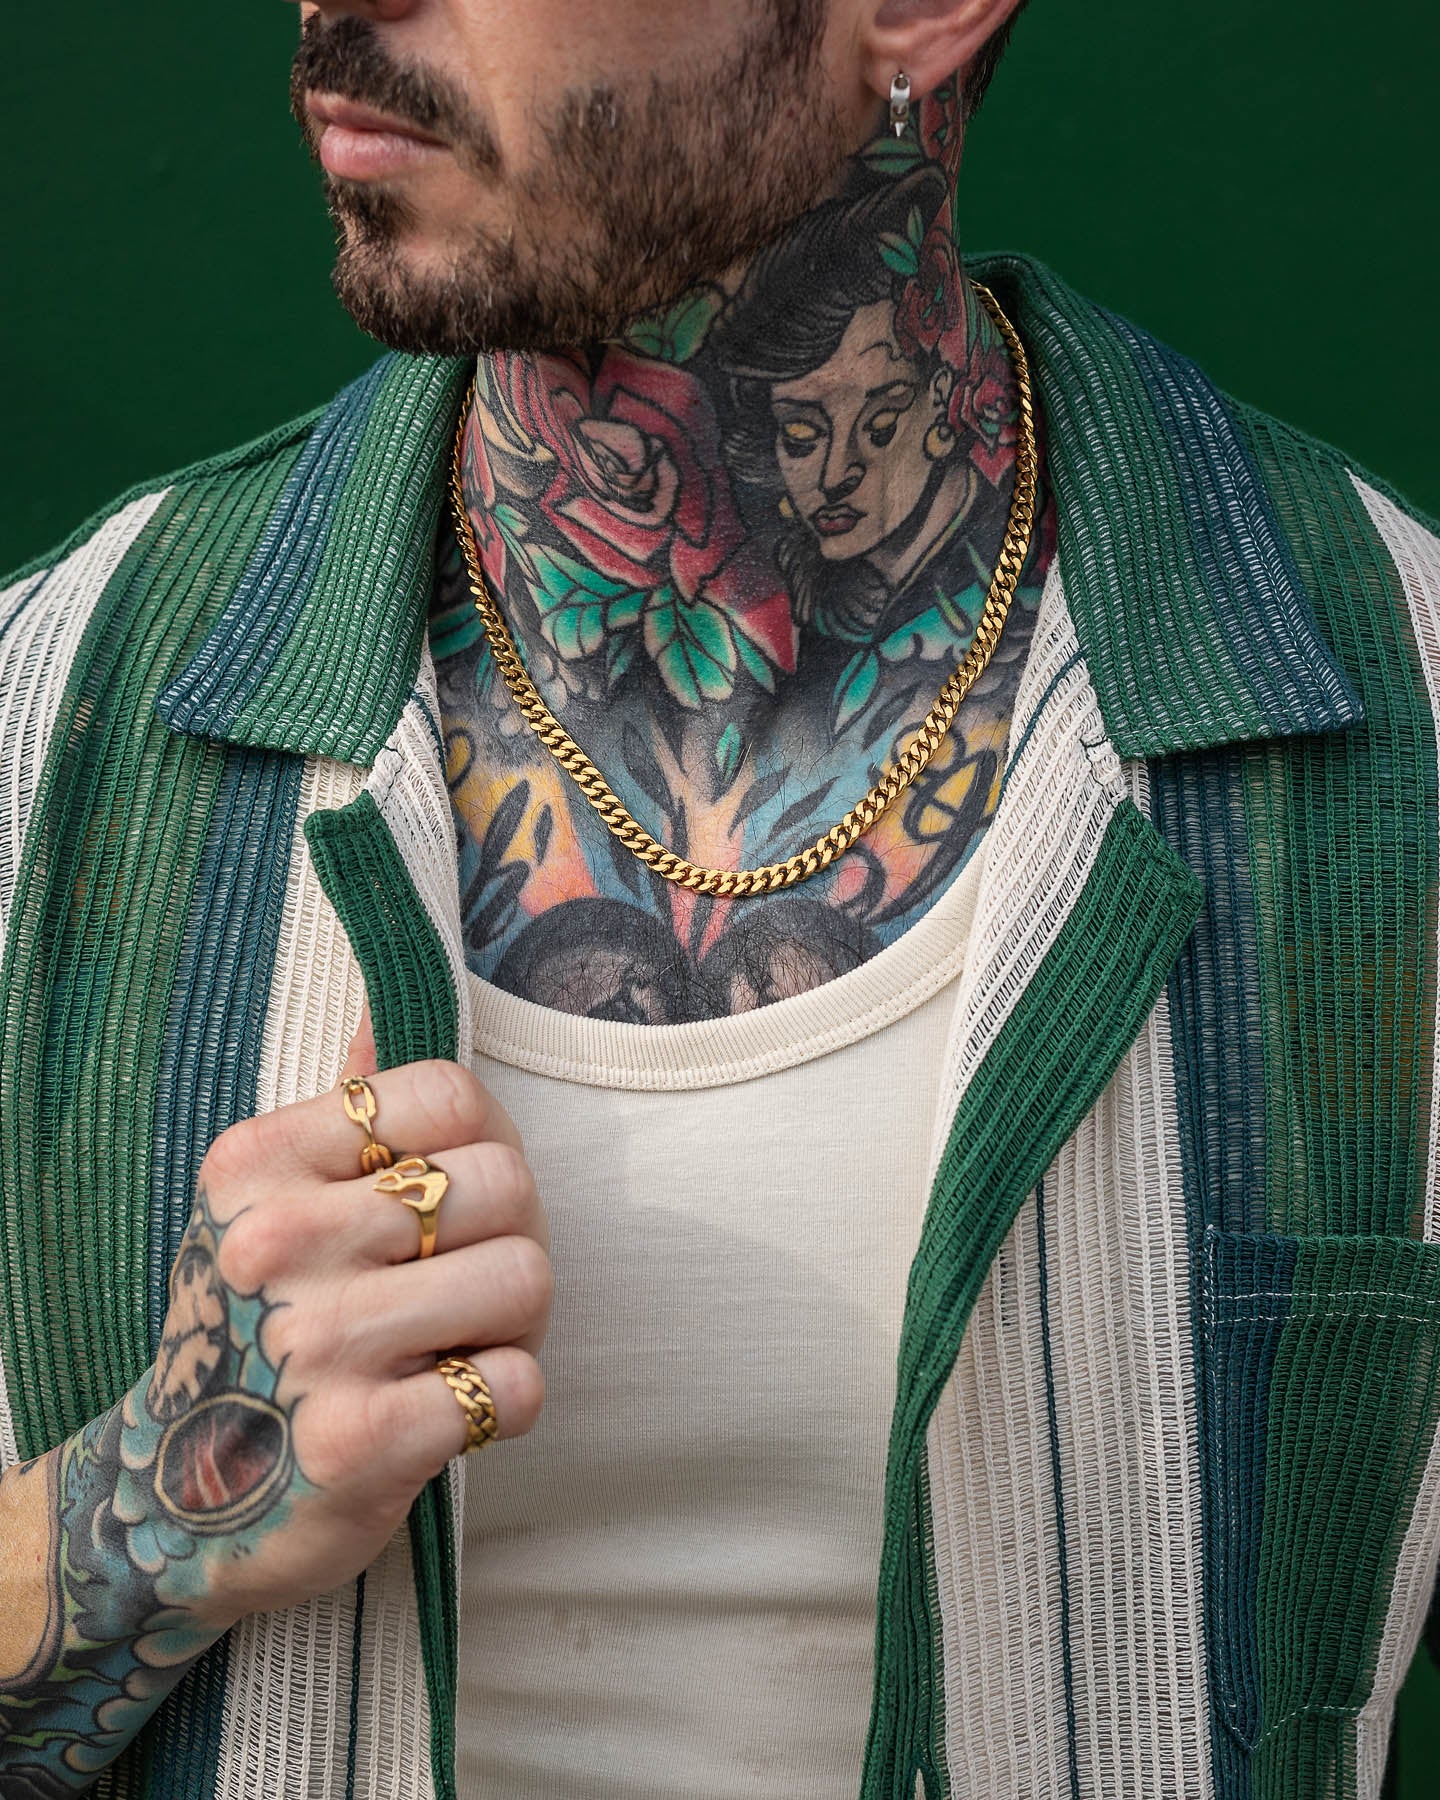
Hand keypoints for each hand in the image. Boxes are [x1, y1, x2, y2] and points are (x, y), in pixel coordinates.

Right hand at [146, 1057, 549, 1629]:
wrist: (179, 1503)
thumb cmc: (257, 1330)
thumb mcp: (271, 1205)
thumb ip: (345, 1112)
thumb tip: (381, 1007)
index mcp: (258, 1165)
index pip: (451, 1094)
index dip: (485, 1146)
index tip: (447, 1205)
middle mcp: (275, 1242)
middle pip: (505, 1184)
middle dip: (512, 1240)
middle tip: (462, 1290)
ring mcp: (313, 1344)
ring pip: (526, 1277)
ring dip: (514, 1326)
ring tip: (456, 1347)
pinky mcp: (358, 1443)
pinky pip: (516, 1385)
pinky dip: (507, 1400)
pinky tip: (450, 1409)